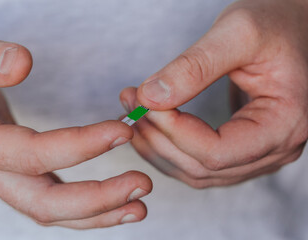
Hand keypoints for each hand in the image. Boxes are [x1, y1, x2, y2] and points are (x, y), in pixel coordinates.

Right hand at [0, 16, 151, 228]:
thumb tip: (19, 64)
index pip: (32, 154)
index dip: (80, 146)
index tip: (123, 131)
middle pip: (44, 202)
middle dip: (96, 199)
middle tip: (142, 187)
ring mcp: (2, 174)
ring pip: (50, 210)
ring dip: (97, 212)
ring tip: (138, 207)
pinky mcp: (17, 170)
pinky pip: (51, 196)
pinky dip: (84, 203)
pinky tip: (113, 199)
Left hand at [120, 0, 307, 187]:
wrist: (292, 27)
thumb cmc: (276, 23)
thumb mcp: (238, 32)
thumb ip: (194, 67)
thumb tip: (150, 97)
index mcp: (284, 124)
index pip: (216, 152)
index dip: (172, 130)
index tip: (143, 101)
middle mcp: (275, 149)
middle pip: (202, 167)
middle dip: (158, 138)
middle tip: (131, 104)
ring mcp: (258, 152)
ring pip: (196, 171)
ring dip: (158, 146)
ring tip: (134, 113)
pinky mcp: (241, 147)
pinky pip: (199, 163)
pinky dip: (170, 148)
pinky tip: (151, 127)